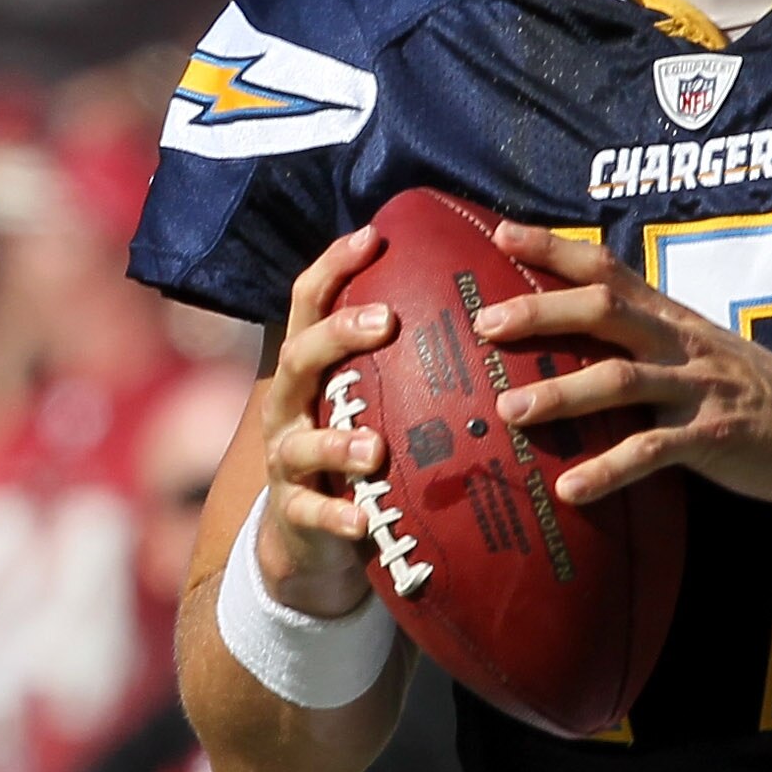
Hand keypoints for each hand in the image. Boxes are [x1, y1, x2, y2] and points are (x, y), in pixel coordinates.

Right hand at [254, 228, 395, 614]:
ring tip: (373, 447)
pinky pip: (310, 513)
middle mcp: (290, 404)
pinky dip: (336, 518)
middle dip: (339, 335)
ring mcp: (287, 458)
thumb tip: (484, 302)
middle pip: (300, 356)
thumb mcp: (369, 398)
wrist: (309, 536)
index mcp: (310, 368)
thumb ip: (403, 360)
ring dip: (337, 443)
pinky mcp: (295, 511)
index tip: (373, 236)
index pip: (309, 303)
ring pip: (301, 443)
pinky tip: (362, 523)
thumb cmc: (358, 449)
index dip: (333, 266)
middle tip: (387, 321)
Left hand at [472, 223, 771, 512]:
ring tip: (508, 411)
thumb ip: (650, 341)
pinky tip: (571, 489)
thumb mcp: (704, 351)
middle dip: (540, 312)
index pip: (609, 269)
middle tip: (485, 325)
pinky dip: (608, 470)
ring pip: (619, 379)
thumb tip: (585, 343)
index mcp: (675, 319)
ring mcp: (698, 389)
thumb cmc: (760, 397)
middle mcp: (683, 343)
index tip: (502, 234)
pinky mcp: (713, 438)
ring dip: (559, 395)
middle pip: (604, 311)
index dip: (555, 248)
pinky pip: (652, 451)